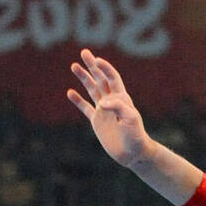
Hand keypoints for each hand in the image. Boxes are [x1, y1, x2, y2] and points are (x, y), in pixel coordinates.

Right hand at [66, 48, 151, 167]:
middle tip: (84, 52)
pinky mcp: (97, 121)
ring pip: (91, 90)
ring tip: (74, 66)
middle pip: (100, 79)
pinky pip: (85, 108)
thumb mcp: (131, 119)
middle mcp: (112, 101)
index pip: (112, 78)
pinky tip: (70, 92)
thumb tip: (101, 102)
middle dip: (92, 66)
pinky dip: (77, 100)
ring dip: (84, 78)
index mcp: (121, 98)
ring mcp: (103, 111)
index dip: (105, 68)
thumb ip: (117, 107)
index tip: (97, 60)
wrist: (133, 153)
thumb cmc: (136, 135)